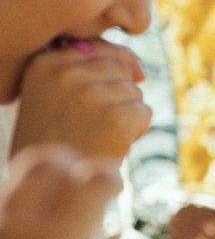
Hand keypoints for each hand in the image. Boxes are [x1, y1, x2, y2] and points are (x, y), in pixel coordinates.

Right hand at [12, 39, 149, 161]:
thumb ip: (85, 69)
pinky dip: (136, 131)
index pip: (98, 50)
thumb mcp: (54, 95)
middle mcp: (65, 73)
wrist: (52, 188)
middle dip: (115, 96)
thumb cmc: (56, 140)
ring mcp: (90, 95)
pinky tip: (112, 145)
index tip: (93, 104)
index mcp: (44, 62)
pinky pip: (144, 112)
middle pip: (119, 70)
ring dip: (125, 114)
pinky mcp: (116, 118)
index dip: (106, 77)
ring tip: (97, 136)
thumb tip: (138, 67)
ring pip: (134, 92)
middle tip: (91, 125)